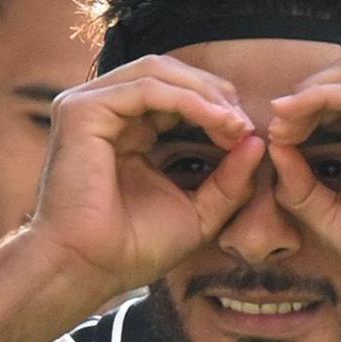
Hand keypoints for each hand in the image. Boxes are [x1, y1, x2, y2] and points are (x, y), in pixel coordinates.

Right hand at [29, 56, 265, 302]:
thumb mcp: (198, 211)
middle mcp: (105, 111)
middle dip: (213, 93)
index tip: (248, 135)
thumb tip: (258, 141)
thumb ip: (229, 179)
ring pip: (159, 72)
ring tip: (234, 123)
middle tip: (245, 124)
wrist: (90, 269)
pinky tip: (216, 121)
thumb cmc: (134, 249)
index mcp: (126, 130)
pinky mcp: (82, 110)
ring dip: (205, 94)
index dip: (215, 106)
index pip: (175, 93)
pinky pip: (147, 88)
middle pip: (168, 73)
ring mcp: (89, 106)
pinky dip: (188, 100)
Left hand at [265, 56, 340, 299]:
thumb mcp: (337, 214)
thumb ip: (303, 184)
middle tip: (275, 126)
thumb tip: (274, 147)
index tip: (277, 137)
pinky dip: (318, 100)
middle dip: (306, 94)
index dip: (310, 107)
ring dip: (308, 95)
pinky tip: (291, 120)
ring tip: (279, 124)